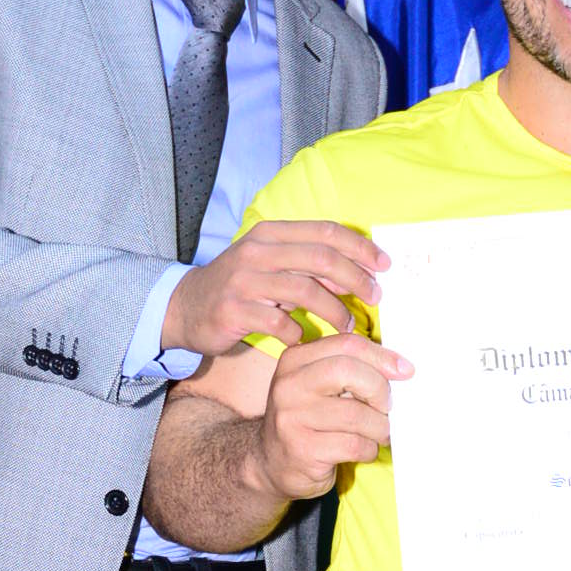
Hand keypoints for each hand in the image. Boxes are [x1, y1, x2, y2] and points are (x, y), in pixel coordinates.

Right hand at [161, 220, 388, 359]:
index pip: (324, 231)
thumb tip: (356, 271)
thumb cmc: (240, 286)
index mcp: (270, 234)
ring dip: (335, 311)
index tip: (384, 265)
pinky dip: (299, 333)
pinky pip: (279, 323)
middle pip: (320, 258)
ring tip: (347, 326)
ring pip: (305, 291)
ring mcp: (244, 281)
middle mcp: (257, 252)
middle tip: (375, 298)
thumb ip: (308, 263)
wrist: (187, 306)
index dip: (359, 246)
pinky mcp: (234, 311)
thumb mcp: (272, 264)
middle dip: (355, 278)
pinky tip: (304, 340)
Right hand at [257, 331, 411, 500]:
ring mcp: (292, 419)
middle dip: (379, 389)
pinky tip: (363, 449)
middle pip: (348, 371)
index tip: (405, 370)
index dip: (382, 356)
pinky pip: (354, 445)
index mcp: (295, 360)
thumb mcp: (318, 385)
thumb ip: (349, 368)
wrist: (271, 463)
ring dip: (379, 427)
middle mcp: (289, 385)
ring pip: (356, 414)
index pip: (346, 345)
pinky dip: (369, 449)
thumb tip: (399, 368)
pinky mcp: (303, 450)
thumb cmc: (308, 420)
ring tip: (379, 432)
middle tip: (387, 406)